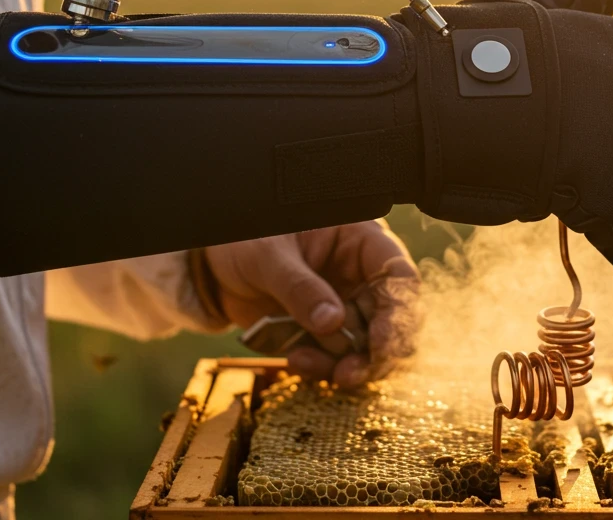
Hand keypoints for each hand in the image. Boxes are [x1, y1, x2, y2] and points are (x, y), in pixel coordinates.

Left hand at [205, 221, 418, 386]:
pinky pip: (337, 359)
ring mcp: (344, 306)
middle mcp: (359, 276)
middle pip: (393, 319)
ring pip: (367, 347)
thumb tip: (332, 323)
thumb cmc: (244, 240)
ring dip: (346, 364)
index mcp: (357, 241)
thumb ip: (299, 286)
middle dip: (376, 352)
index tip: (382, 344)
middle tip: (350, 373)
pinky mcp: (323, 334)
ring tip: (307, 363)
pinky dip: (322, 367)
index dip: (400, 312)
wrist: (211, 267)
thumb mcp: (268, 255)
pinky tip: (297, 360)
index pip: (398, 275)